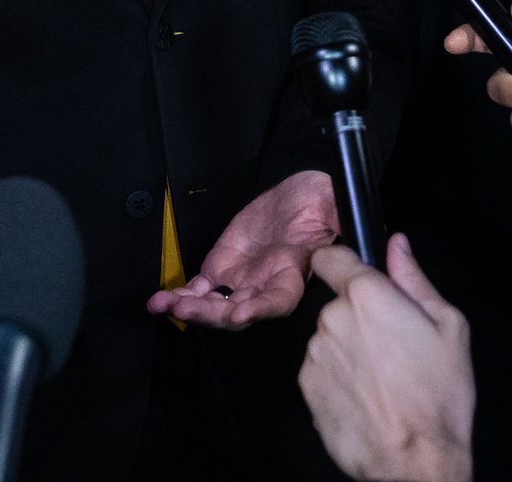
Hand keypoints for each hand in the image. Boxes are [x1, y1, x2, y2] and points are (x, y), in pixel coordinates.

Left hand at [146, 169, 336, 328]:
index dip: (260, 309)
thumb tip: (350, 216)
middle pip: (237, 312)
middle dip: (212, 314)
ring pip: (214, 305)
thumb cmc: (322, 202)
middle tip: (188, 309)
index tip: (242, 312)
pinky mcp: (223, 270)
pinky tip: (161, 301)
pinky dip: (180, 296)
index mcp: (293, 276)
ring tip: (165, 304)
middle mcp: (265, 287)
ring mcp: (242, 281)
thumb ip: (340, 216)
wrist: (301, 198)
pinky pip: (199, 290)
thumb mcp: (335, 204)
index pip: (278, 301)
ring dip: (189, 308)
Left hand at [299, 236, 473, 481]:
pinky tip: (366, 396)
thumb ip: (414, 279)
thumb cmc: (438, 396)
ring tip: (382, 378)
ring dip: (348, 349)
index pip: (332, 257)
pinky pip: (321, 369)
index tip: (355, 275)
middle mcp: (332, 319)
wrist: (415, 461)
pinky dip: (338, 378)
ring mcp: (315, 355)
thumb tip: (397, 245)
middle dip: (359, 317)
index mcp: (367, 296)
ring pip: (330, 338)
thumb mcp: (448, 326)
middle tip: (393, 345)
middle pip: (338, 304)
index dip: (344, 263)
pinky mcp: (307, 388)